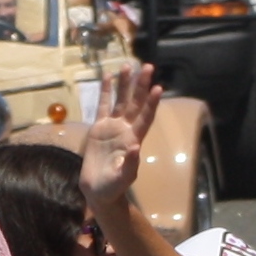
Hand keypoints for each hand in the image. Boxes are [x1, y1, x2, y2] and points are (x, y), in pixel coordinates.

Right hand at [79, 64, 159, 211]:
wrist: (97, 190)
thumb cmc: (113, 187)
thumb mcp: (122, 178)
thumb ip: (130, 164)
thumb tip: (136, 147)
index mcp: (134, 140)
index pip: (145, 118)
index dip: (151, 104)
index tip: (158, 88)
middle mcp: (126, 129)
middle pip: (135, 104)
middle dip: (141, 86)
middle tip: (147, 67)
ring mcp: (113, 127)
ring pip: (120, 101)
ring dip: (125, 84)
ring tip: (127, 65)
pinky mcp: (99, 128)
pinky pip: (103, 106)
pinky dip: (105, 91)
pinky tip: (108, 76)